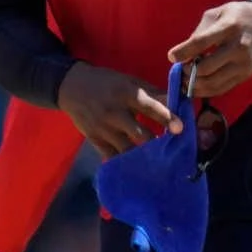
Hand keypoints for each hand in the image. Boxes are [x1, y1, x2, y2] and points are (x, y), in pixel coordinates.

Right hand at [57, 63, 180, 158]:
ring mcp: (103, 128)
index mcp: (125, 93)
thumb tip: (178, 101)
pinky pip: (112, 156)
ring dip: (143, 158)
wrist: (71, 87)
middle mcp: (114, 112)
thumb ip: (153, 93)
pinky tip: (137, 170)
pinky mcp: (94, 139)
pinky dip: (125, 164)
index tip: (180, 129)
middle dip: (157, 146)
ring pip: (127, 149)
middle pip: (139, 134)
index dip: (165, 117)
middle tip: (173, 155)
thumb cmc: (107, 83)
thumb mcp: (129, 81)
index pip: (148, 106)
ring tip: (158, 167)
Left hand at [167, 1, 251, 98]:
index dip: (184, 52)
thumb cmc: (235, 16)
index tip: (171, 57)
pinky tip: (196, 87)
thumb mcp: (215, 14)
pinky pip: (223, 88)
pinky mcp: (246, 75)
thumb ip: (199, 32)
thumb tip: (183, 54)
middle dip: (188, 72)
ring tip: (184, 80)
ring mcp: (244, 64)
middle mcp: (239, 47)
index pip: (202, 42)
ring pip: (214, 83)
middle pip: (207, 67)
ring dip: (195, 85)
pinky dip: (206, 91)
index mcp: (229, 27)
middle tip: (180, 70)